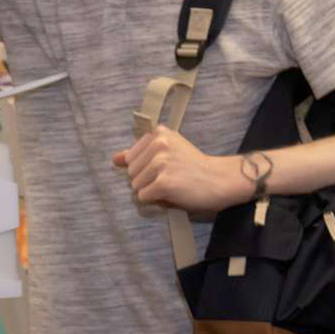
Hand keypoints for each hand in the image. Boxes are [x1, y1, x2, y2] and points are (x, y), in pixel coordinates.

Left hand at [113, 128, 254, 212]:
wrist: (219, 180)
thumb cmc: (193, 167)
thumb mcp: (168, 151)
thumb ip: (140, 154)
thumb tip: (115, 159)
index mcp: (158, 133)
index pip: (131, 157)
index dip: (145, 168)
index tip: (167, 167)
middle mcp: (158, 144)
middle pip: (131, 172)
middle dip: (146, 180)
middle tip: (171, 177)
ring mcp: (160, 163)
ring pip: (136, 186)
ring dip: (151, 191)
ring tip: (172, 185)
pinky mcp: (163, 183)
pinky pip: (143, 197)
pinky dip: (155, 200)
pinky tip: (172, 193)